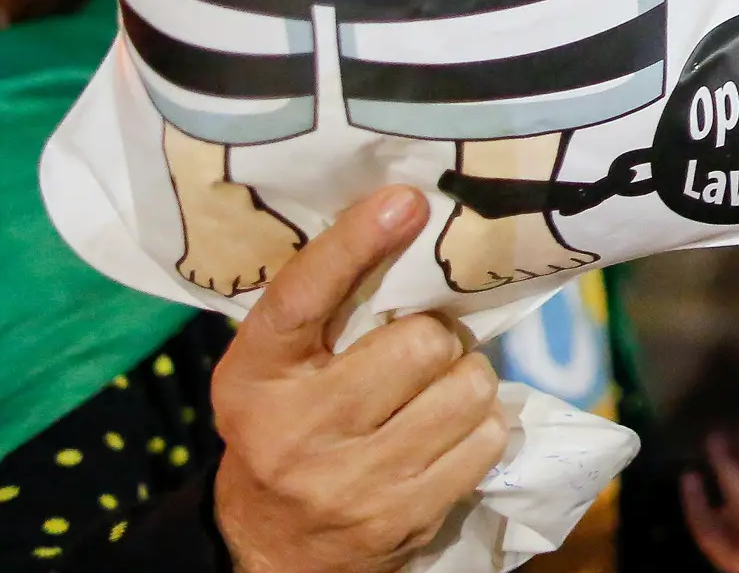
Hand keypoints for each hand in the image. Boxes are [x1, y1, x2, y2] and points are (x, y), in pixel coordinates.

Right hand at [213, 187, 507, 572]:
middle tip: (426, 348)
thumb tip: (408, 224)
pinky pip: (484, 441)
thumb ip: (326, 315)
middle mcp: (294, 429)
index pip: (300, 297)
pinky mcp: (401, 517)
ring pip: (466, 389)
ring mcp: (350, 480)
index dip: (353, 243)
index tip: (405, 201)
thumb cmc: (287, 432)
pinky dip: (482, 428)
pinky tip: (450, 433)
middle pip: (420, 342)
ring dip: (467, 381)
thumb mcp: (278, 373)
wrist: (271, 549)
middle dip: (438, 336)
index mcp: (254, 376)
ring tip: (439, 390)